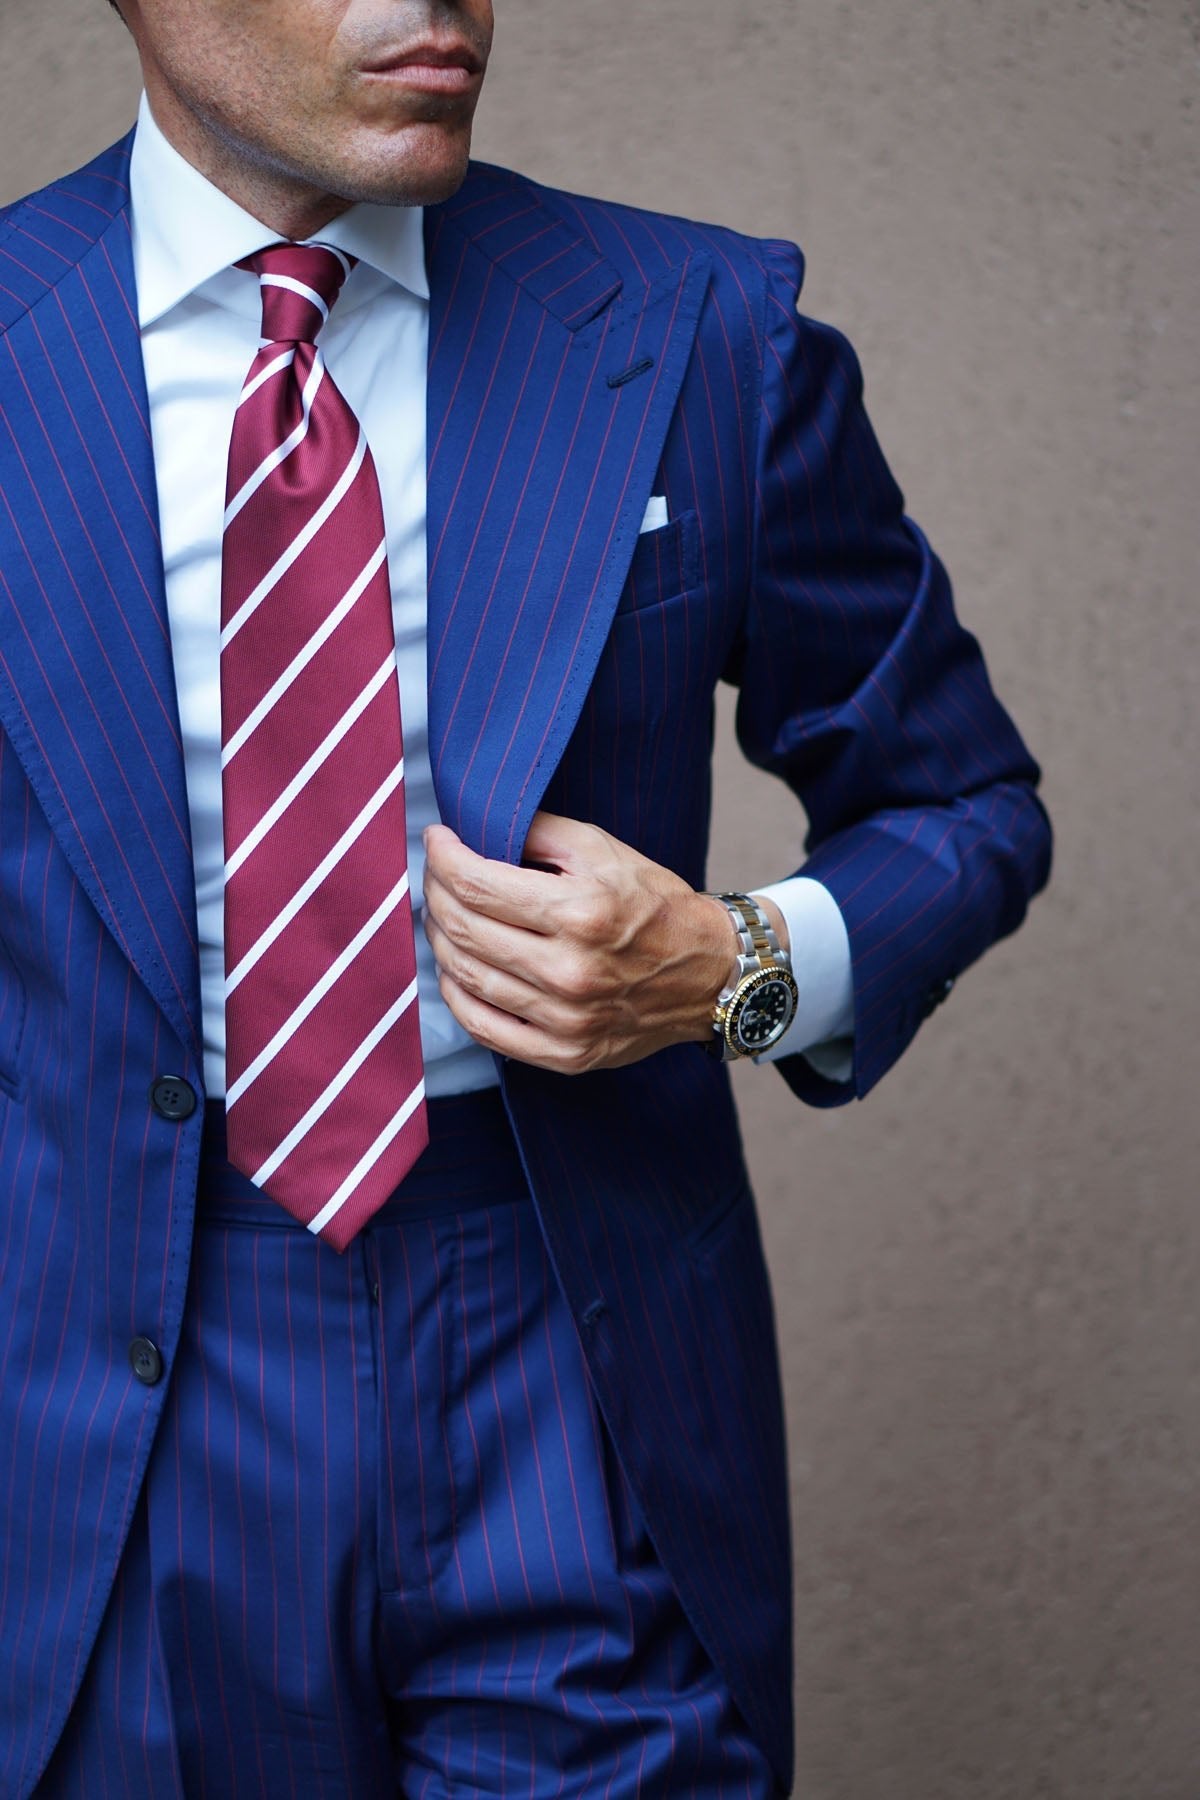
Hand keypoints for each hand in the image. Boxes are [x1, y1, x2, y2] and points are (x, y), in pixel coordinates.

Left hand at [422, 811, 750, 1073]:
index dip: (443, 858)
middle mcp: (570, 970)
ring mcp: (566, 1019)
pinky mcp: (566, 1053)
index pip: (477, 884)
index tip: (437, 841)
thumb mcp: (605, 850)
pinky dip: (456, 996)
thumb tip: (476, 826)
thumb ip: (539, 832)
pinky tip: (455, 971)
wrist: (711, 975)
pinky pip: (484, 1028)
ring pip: (465, 977)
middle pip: (462, 929)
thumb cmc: (656, 906)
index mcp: (581, 912)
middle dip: (435, 894)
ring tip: (443, 917)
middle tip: (436, 876)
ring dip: (439, 941)